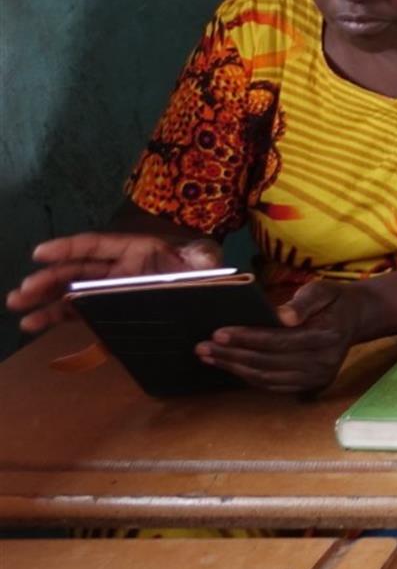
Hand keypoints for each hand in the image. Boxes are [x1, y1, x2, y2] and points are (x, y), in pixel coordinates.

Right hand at [8, 231, 224, 334]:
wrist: (205, 292)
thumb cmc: (202, 272)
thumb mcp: (204, 261)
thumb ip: (202, 258)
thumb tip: (203, 257)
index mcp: (135, 250)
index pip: (94, 245)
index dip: (67, 248)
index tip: (39, 253)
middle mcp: (117, 267)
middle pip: (75, 270)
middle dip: (47, 280)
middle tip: (22, 292)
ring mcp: (110, 288)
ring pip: (71, 291)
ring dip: (44, 300)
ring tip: (18, 308)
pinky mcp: (109, 307)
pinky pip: (78, 310)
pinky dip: (56, 316)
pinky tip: (34, 323)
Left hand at [198, 280, 371, 394]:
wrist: (356, 319)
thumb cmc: (334, 300)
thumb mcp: (323, 289)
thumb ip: (303, 301)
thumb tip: (282, 316)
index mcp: (326, 336)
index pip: (278, 341)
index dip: (247, 338)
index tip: (218, 332)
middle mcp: (323, 363)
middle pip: (267, 362)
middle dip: (232, 354)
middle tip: (202, 347)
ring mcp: (317, 378)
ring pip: (266, 377)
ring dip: (234, 368)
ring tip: (209, 357)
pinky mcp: (311, 386)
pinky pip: (272, 386)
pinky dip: (248, 377)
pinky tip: (231, 366)